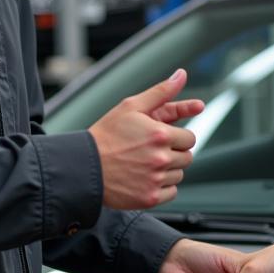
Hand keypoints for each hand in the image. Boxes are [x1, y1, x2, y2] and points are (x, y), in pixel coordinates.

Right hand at [89, 69, 204, 211]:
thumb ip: (162, 92)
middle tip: (151, 150)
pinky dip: (162, 187)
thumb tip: (182, 74)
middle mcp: (161, 158)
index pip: (190, 138)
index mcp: (161, 134)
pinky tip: (144, 178)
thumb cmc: (107, 134)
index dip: (176, 136)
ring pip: (179, 174)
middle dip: (174, 152)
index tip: (161, 138)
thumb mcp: (132, 106)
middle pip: (187, 157)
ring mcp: (156, 180)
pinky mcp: (150, 198)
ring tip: (145, 163)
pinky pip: (172, 192)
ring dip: (168, 170)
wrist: (84, 165)